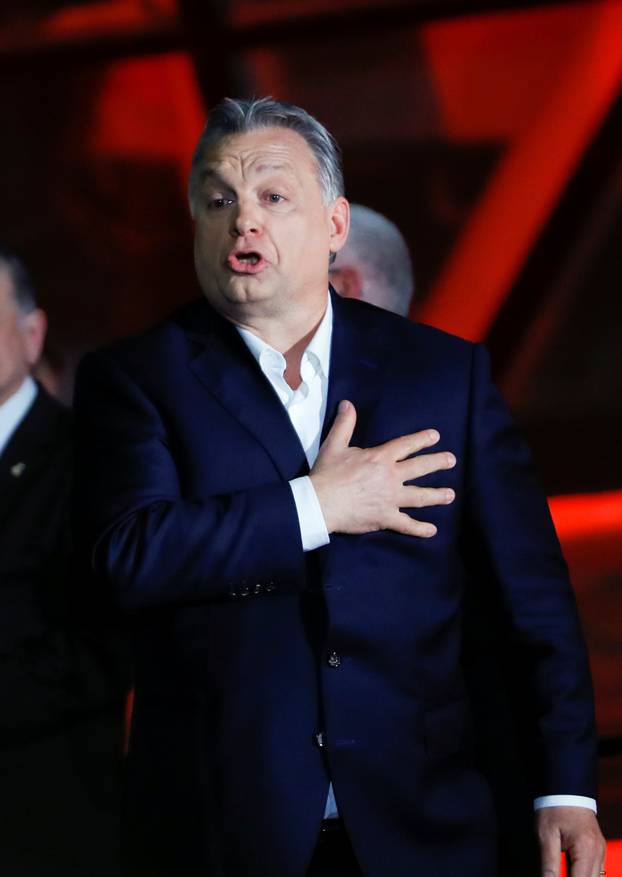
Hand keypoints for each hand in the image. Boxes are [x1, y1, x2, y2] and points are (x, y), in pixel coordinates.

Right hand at [310, 399, 455, 536]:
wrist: (320, 503)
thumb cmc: (327, 474)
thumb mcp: (334, 445)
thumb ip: (345, 424)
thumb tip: (347, 404)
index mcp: (380, 458)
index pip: (406, 445)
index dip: (422, 439)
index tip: (436, 436)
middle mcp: (390, 477)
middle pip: (420, 468)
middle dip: (438, 463)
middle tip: (451, 460)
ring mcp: (390, 499)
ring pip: (420, 497)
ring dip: (437, 495)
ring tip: (450, 495)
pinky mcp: (385, 517)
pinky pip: (406, 524)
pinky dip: (419, 529)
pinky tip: (432, 530)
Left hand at [537, 806, 605, 876]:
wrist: (565, 790)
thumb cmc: (554, 809)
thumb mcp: (546, 835)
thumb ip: (548, 863)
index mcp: (586, 849)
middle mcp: (598, 852)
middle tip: (557, 869)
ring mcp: (601, 851)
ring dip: (579, 875)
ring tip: (563, 864)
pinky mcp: (599, 850)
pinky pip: (595, 870)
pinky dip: (583, 872)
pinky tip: (571, 865)